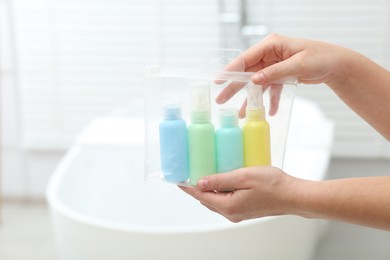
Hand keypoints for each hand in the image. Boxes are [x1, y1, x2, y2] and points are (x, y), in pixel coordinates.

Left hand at [179, 167, 298, 222]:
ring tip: (206, 174)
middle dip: (197, 188)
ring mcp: (238, 213)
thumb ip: (220, 180)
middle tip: (191, 173)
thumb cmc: (273, 185)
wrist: (293, 196)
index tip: (178, 180)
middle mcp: (231, 213)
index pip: (201, 196)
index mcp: (228, 206)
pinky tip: (223, 180)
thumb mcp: (244, 176)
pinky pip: (225, 201)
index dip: (188, 187)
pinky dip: (219, 192)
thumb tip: (200, 182)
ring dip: (208, 189)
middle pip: (206, 200)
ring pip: (215, 201)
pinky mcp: (244, 210)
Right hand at [216, 34, 346, 116]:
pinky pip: (271, 89)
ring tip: (242, 114)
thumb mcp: (298, 64)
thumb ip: (275, 72)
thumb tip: (254, 80)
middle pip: (247, 72)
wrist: (336, 65)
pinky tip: (268, 112)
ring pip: (257, 83)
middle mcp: (270, 54)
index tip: (219, 80)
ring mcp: (275, 65)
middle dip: (235, 87)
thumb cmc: (321, 58)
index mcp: (272, 45)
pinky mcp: (280, 75)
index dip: (231, 70)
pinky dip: (269, 100)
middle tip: (221, 100)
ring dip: (251, 99)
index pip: (246, 58)